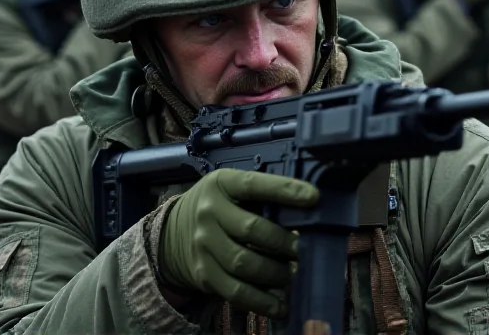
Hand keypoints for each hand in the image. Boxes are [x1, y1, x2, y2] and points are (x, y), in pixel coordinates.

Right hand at [158, 169, 318, 317]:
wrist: (174, 232)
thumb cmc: (221, 206)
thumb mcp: (234, 190)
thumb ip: (264, 197)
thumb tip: (310, 211)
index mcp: (221, 184)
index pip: (254, 184)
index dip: (284, 190)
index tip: (313, 197)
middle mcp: (208, 213)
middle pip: (251, 229)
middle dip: (284, 242)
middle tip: (304, 250)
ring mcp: (203, 245)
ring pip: (243, 263)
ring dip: (275, 272)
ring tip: (294, 274)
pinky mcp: (204, 274)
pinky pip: (235, 291)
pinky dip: (262, 301)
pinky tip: (281, 304)